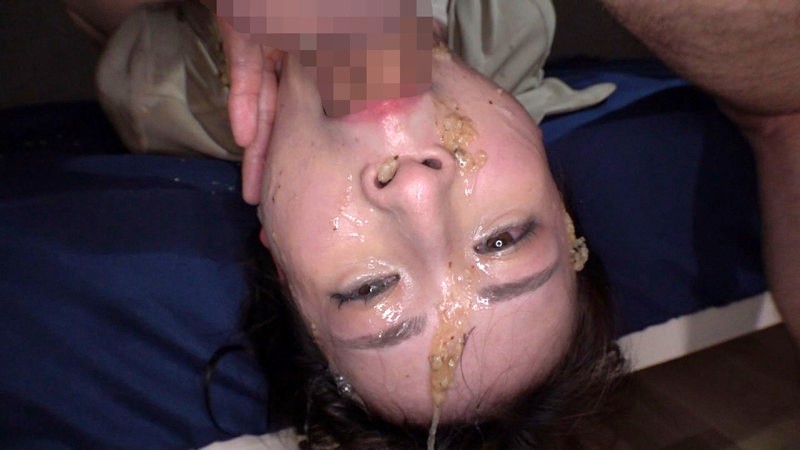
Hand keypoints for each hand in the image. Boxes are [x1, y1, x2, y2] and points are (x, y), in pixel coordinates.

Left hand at [213, 0, 433, 204]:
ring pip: (271, 101)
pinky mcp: (244, 29)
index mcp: (347, 45)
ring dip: (263, 145)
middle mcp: (314, 46)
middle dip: (296, 157)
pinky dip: (246, 105)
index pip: (349, 97)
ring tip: (258, 192)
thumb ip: (391, 59)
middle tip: (289, 203)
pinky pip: (246, 75)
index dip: (345, 138)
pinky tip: (245, 140)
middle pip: (305, 111)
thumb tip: (425, 77)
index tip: (345, 175)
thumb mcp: (369, 31)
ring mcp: (277, 38)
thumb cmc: (346, 6)